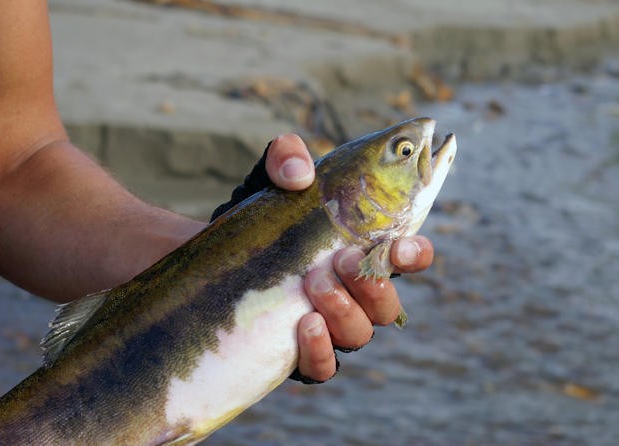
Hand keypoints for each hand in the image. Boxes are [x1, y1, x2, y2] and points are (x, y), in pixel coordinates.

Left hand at [265, 134, 433, 382]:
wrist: (215, 263)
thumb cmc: (260, 222)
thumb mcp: (269, 184)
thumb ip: (286, 159)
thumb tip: (299, 173)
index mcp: (358, 253)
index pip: (403, 258)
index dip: (414, 254)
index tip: (400, 245)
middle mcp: (351, 295)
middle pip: (387, 305)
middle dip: (374, 284)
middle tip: (343, 260)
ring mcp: (328, 327)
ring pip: (360, 334)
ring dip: (345, 309)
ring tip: (314, 283)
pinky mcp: (299, 354)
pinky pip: (325, 367)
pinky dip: (320, 350)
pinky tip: (304, 325)